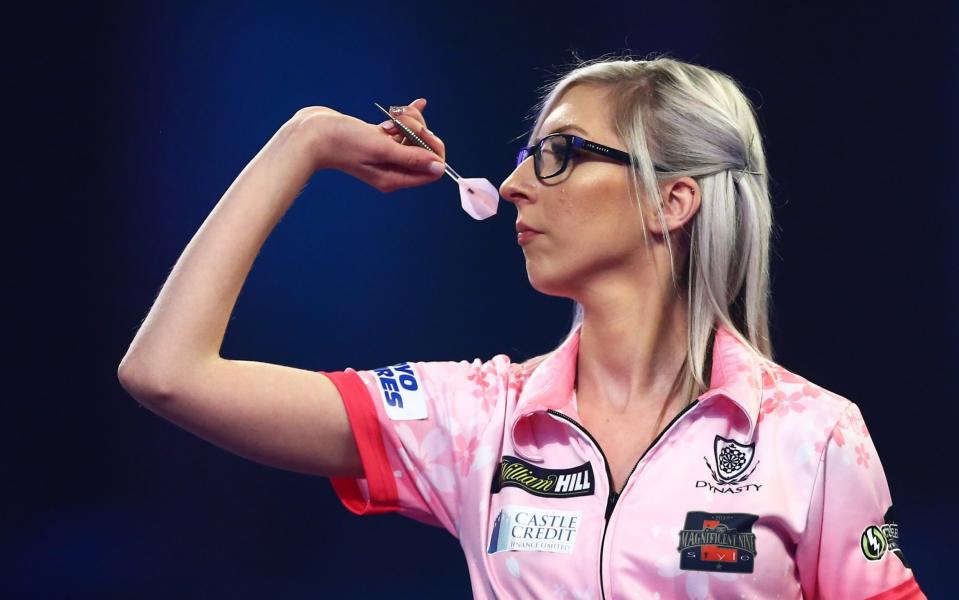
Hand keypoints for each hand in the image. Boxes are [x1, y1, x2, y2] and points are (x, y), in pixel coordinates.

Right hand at [294, 98, 446, 193]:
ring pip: (413, 136)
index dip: (432, 148)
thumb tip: (439, 168)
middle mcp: (392, 169)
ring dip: (409, 121)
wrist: (311, 133)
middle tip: (399, 121)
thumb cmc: (342, 142)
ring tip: (391, 116)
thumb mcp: (380, 148)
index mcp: (394, 178)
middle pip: (424, 150)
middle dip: (418, 130)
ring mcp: (385, 154)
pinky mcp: (378, 140)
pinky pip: (401, 129)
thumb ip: (411, 157)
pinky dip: (406, 117)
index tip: (422, 133)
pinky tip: (417, 102)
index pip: (431, 169)